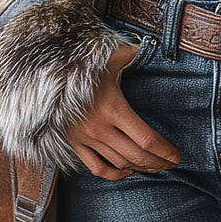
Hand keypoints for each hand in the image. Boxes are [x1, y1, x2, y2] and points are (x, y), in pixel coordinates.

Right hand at [63, 43, 181, 179]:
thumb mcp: (111, 55)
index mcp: (113, 108)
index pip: (147, 140)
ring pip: (119, 164)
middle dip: (158, 163)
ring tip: (154, 167)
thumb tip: (152, 47)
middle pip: (136, 156)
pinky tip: (126, 171)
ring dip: (140, 168)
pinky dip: (114, 174)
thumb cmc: (81, 62)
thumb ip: (133, 53)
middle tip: (170, 164)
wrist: (44, 73)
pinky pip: (96, 167)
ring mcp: (85, 137)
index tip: (177, 156)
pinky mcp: (73, 142)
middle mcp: (100, 127)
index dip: (165, 152)